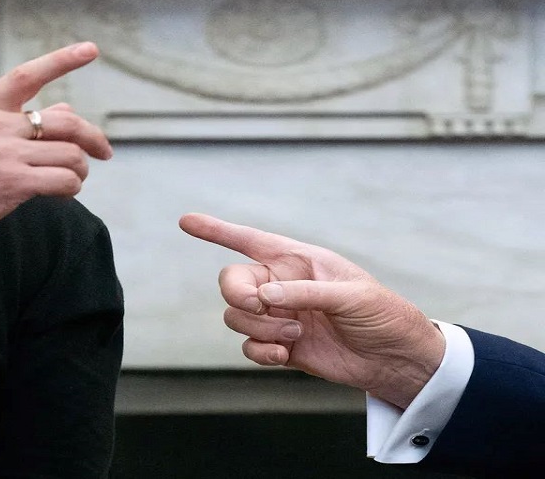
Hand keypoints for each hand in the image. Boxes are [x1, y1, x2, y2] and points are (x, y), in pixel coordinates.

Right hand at [0, 42, 112, 267]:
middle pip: (64, 121)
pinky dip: (71, 188)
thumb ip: (11, 120)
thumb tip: (64, 109)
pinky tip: (62, 193)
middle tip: (104, 151)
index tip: (91, 49)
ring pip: (69, 155)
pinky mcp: (11, 184)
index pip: (27, 75)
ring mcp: (4, 155)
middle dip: (92, 137)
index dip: (62, 60)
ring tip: (72, 179)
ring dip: (79, 169)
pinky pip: (63, 181)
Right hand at [178, 212, 445, 408]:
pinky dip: (260, 351)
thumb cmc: (382, 315)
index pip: (248, 240)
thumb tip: (262, 297)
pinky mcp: (280, 346)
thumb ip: (303, 292)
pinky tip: (284, 355)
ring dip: (259, 328)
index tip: (186, 221)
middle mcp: (281, 285)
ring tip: (294, 336)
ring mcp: (278, 316)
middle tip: (261, 307)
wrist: (395, 360)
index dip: (215, 230)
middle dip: (238, 295)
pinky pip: (248, 346)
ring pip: (236, 316)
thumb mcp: (350, 295)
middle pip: (231, 282)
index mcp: (297, 260)